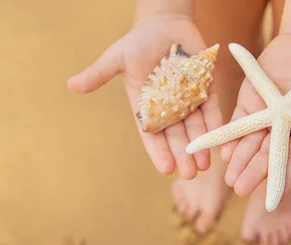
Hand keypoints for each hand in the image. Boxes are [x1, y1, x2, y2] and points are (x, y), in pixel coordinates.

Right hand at [67, 14, 222, 178]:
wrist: (165, 24)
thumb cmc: (138, 41)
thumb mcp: (117, 58)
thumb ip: (98, 74)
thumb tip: (71, 85)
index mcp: (146, 107)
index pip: (152, 135)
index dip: (159, 152)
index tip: (166, 169)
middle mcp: (167, 108)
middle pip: (176, 136)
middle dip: (183, 155)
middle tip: (189, 174)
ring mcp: (188, 100)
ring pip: (195, 128)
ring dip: (200, 147)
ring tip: (204, 166)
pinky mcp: (205, 90)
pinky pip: (211, 110)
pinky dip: (215, 125)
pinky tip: (219, 141)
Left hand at [221, 32, 290, 196]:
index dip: (284, 178)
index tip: (272, 199)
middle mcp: (284, 129)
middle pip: (268, 155)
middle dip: (255, 172)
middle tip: (241, 190)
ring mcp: (265, 117)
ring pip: (250, 143)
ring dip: (240, 161)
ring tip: (229, 179)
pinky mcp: (249, 103)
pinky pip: (238, 124)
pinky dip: (230, 137)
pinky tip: (223, 152)